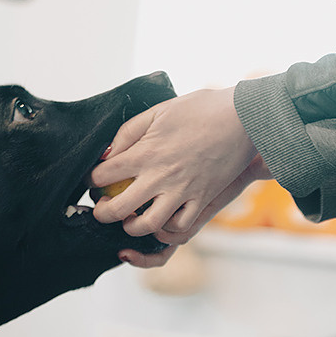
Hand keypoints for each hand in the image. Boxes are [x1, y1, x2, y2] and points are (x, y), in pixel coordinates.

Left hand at [91, 87, 271, 260]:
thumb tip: (106, 153)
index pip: (104, 175)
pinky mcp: (202, 199)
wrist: (243, 118)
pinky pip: (180, 226)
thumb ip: (128, 132)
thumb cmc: (200, 109)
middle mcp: (160, 176)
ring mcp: (182, 191)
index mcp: (145, 152)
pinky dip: (167, 228)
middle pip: (118, 209)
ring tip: (129, 220)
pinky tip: (161, 219)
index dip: (91, 180)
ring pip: (147, 225)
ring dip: (132, 227)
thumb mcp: (158, 112)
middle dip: (102, 214)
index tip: (92, 180)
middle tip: (101, 210)